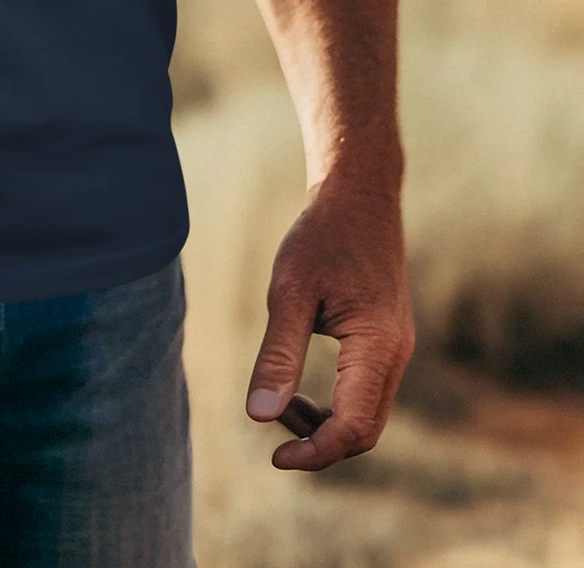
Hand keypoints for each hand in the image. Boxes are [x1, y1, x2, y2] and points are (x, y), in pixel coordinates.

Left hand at [246, 168, 414, 470]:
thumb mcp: (289, 292)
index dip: (315, 453)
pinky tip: (296, 389)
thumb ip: (278, 355)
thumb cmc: (322, 238)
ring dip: (324, 425)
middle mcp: (396, 355)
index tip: (274, 458)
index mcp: (378, 346)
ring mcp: (396, 351)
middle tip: (270, 435)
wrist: (359, 198)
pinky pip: (365, 395)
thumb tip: (258, 417)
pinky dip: (333, 405)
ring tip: (279, 401)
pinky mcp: (386, 344)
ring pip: (366, 416)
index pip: (354, 427)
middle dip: (318, 443)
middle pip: (365, 431)